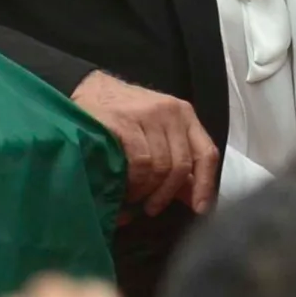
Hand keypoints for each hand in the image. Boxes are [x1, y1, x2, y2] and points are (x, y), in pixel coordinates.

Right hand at [72, 71, 217, 215]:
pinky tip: (125, 187)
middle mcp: (171, 113)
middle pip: (182, 164)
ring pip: (161, 166)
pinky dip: (134, 180)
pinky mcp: (124, 122)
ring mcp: (148, 116)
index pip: (206, 153)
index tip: (199, 208)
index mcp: (184, 115)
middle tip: (152, 208)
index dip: (206, 184)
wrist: (88, 88)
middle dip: (167, 193)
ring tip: (134, 199)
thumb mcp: (156, 130)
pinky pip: (140, 162)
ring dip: (148, 190)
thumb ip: (175, 159)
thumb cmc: (124, 113)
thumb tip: (192, 197)